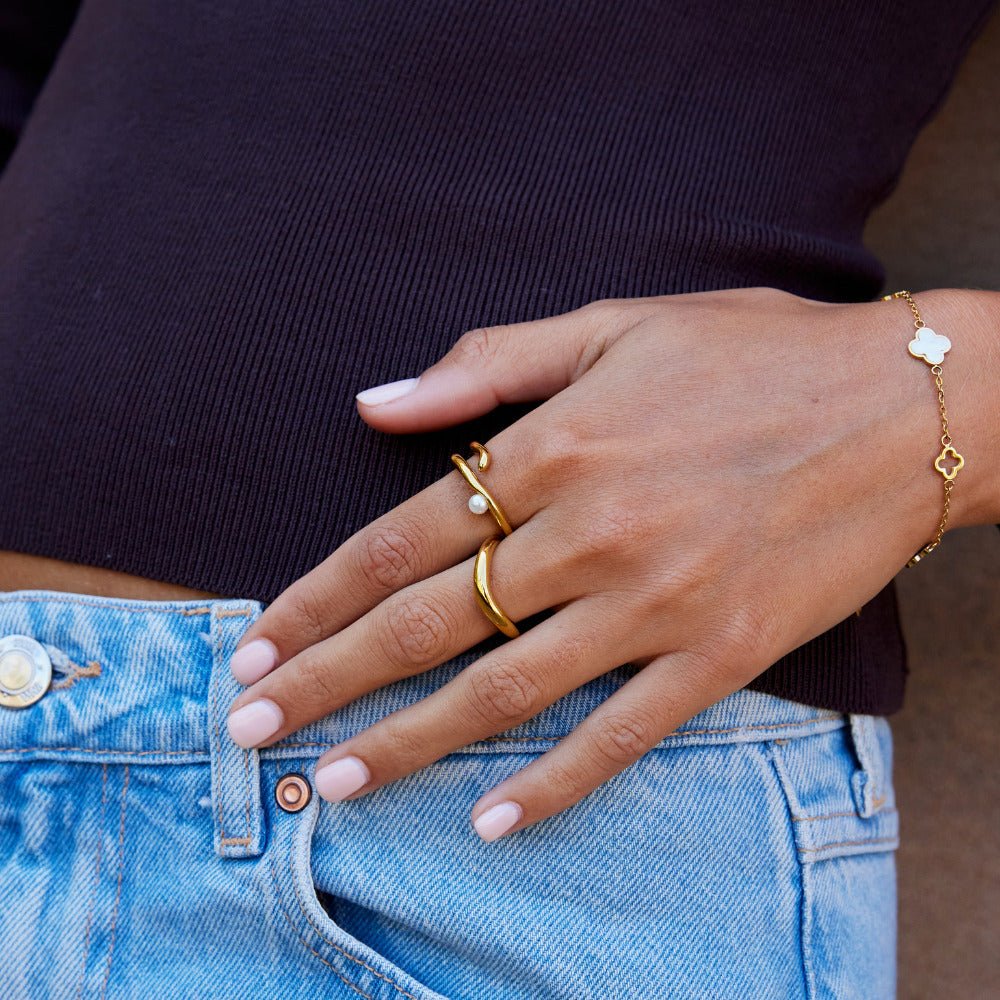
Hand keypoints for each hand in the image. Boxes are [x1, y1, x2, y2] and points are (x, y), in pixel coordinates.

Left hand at [225, 285, 944, 840]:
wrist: (905, 403)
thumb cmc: (755, 352)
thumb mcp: (613, 325)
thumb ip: (487, 364)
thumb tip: (375, 404)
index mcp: (557, 447)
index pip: (400, 541)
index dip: (316, 599)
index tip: (258, 643)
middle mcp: (592, 533)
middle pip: (428, 625)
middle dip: (328, 681)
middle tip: (252, 726)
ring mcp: (657, 602)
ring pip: (504, 693)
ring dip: (407, 743)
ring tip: (332, 782)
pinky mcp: (722, 652)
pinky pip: (622, 733)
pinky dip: (555, 783)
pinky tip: (492, 820)